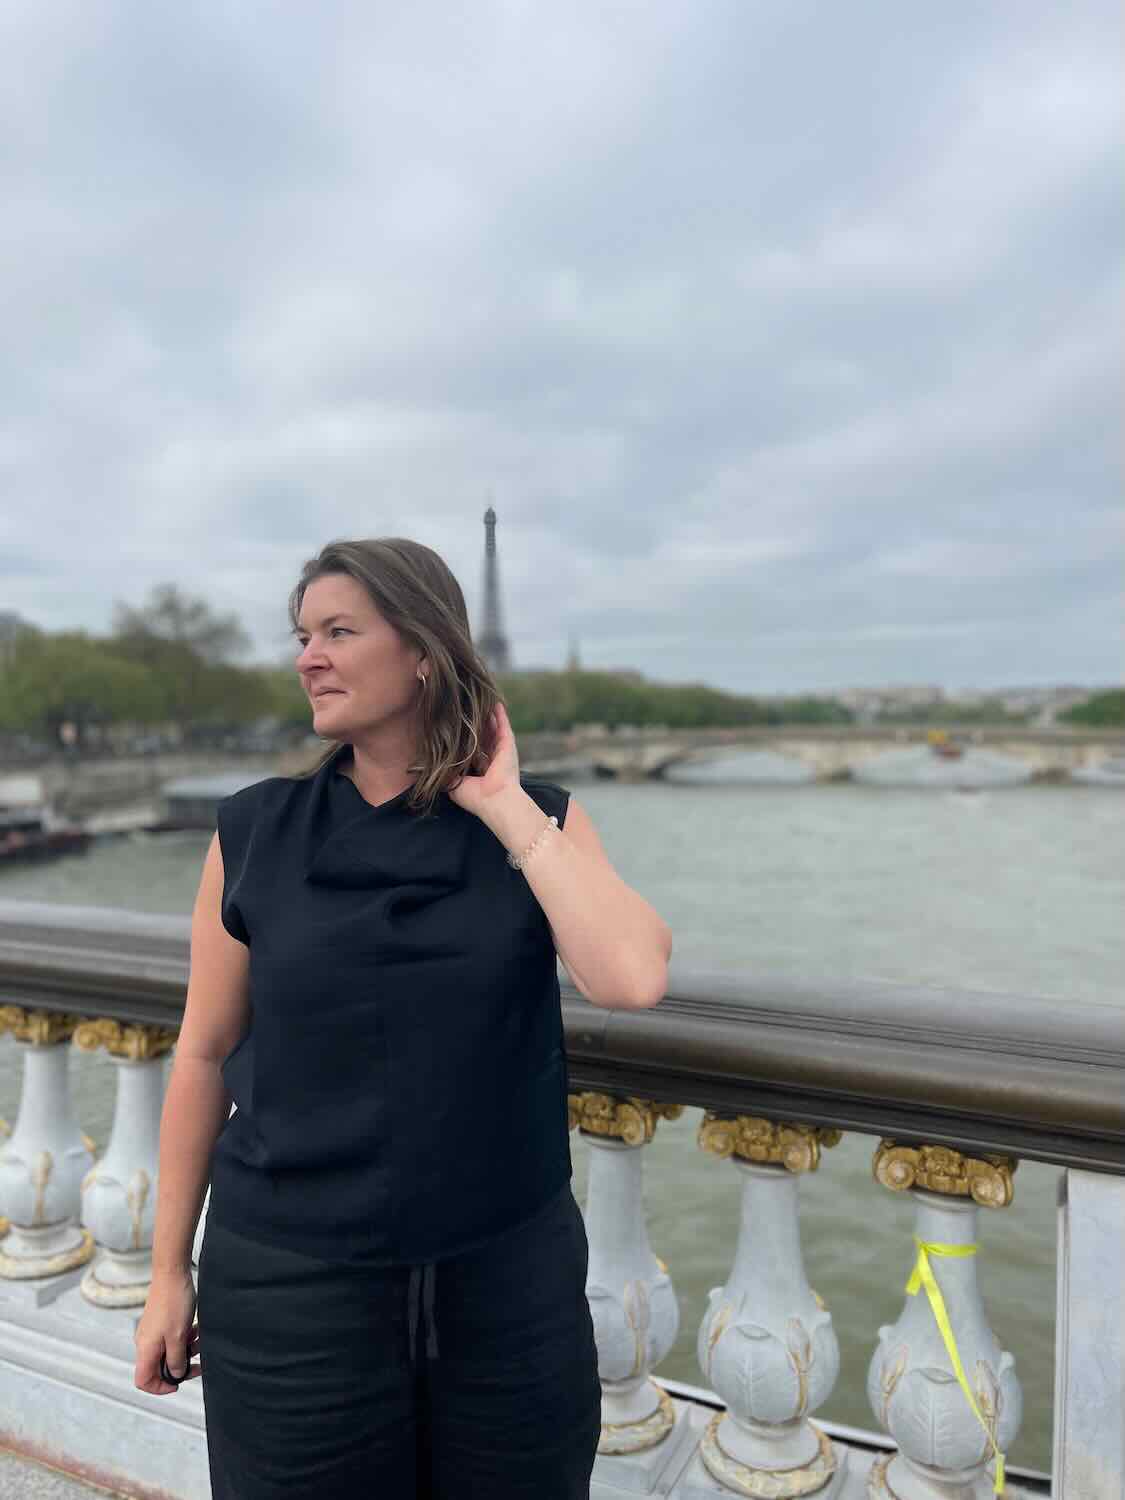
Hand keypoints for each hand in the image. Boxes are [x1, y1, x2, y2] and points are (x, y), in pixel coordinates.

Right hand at [134, 1269, 200, 1394]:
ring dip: (185, 1351)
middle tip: (197, 1364)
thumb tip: (175, 1375)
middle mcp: (145, 1342)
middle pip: (158, 1367)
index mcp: (145, 1349)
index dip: (159, 1387)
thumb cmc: (174, 1303)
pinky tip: (196, 1330)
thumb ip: (176, 1360)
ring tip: (200, 1342)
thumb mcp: (179, 1337)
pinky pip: (172, 1338)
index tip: (178, 1383)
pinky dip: (184, 1338)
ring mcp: (153, 1331)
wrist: (172, 1272)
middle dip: (179, 1367)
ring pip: (169, 1352)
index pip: (143, 1380)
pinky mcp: (161, 1322)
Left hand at [446, 701, 519, 817]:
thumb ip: (445, 773)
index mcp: (478, 769)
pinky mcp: (508, 744)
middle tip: (463, 708)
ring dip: (486, 716)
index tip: (451, 727)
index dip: (461, 739)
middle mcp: (490, 759)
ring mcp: (500, 751)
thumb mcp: (452, 784)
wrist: (494, 800)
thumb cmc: (473, 797)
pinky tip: (495, 702)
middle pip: (481, 736)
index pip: (469, 749)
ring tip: (478, 700)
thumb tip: (427, 766)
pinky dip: (500, 714)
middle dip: (474, 724)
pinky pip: (503, 725)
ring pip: (492, 728)